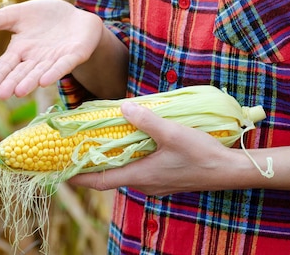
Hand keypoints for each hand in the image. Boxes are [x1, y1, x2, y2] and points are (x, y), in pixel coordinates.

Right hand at [0, 0, 103, 98]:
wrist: (77, 17)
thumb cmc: (45, 18)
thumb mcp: (16, 15)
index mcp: (21, 50)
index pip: (6, 65)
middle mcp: (36, 59)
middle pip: (22, 73)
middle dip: (12, 83)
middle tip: (1, 94)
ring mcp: (55, 59)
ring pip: (40, 72)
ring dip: (30, 82)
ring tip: (19, 91)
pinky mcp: (74, 55)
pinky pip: (63, 65)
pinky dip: (54, 72)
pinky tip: (45, 80)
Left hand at [68, 102, 240, 195]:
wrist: (230, 171)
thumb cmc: (202, 154)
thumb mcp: (172, 133)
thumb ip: (146, 120)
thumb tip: (122, 106)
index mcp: (140, 176)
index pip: (99, 181)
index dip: (77, 176)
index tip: (58, 170)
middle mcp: (143, 183)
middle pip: (108, 176)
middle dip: (88, 166)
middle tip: (71, 150)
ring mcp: (154, 183)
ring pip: (123, 172)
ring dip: (108, 160)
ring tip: (94, 144)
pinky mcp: (163, 179)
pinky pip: (136, 170)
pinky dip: (124, 159)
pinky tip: (125, 144)